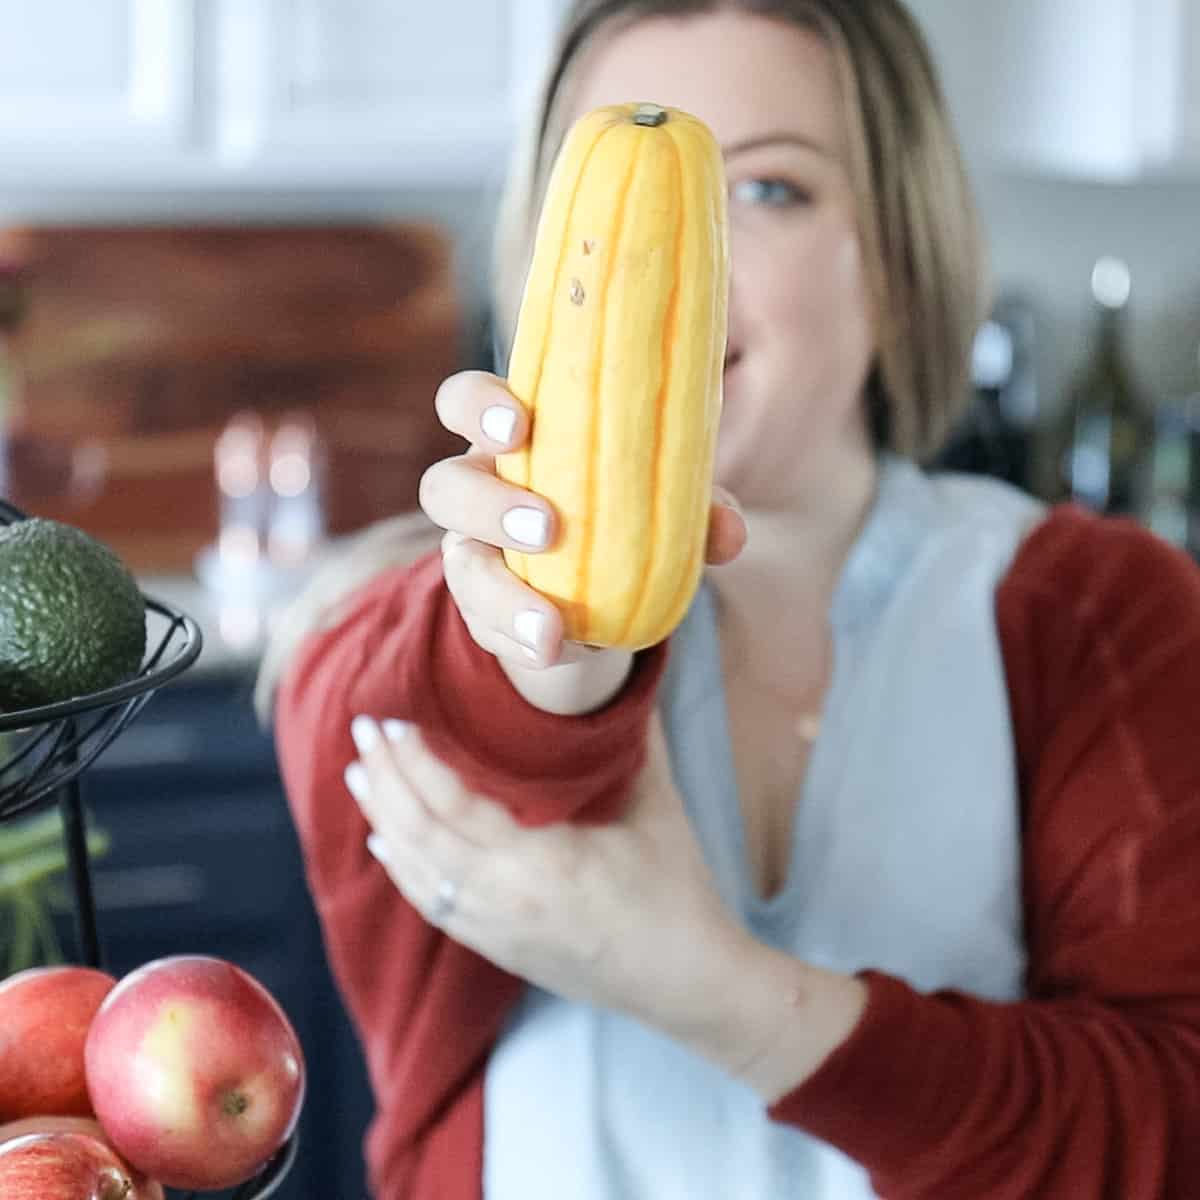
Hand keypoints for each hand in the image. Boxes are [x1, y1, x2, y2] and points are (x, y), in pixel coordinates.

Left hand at [344, 710, 749, 1039]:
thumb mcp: (660, 808)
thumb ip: (637, 739)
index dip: (414, 762)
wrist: (689, 983)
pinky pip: (432, 905)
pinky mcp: (498, 949)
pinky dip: (402, 868)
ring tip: (360, 775)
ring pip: (416, 873)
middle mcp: (505, 901)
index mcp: (543, 863)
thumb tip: (623, 669)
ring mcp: (496, 931)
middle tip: (362, 732)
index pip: (453, 807)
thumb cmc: (680, 891)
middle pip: (419, 837)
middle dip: (384, 781)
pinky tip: (385, 842)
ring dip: (383, 820)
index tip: (391, 720)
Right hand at [418, 371, 745, 678]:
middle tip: (547, 527)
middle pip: (444, 486)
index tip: (518, 423)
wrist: (597, 588)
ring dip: (502, 595)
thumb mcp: (661, 501)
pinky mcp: (479, 611)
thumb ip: (695, 508)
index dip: (478, 406)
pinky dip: (522, 642)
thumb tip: (727, 531)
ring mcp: (471, 553)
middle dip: (488, 504)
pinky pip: (485, 627)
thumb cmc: (626, 508)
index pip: (466, 403)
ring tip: (549, 626)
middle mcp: (477, 491)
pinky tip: (555, 652)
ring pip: (459, 567)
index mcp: (512, 439)